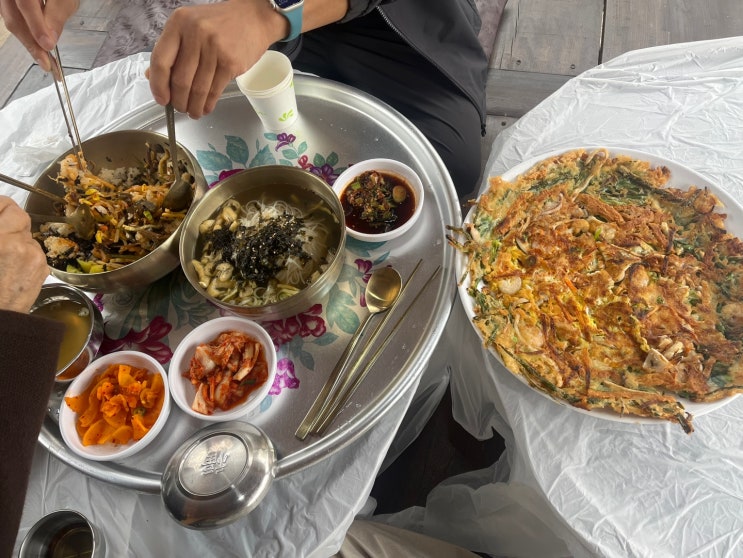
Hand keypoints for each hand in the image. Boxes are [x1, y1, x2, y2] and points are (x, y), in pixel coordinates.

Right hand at [0, 0, 78, 71]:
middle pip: (13, 17)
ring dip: (28, 40)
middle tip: (46, 61)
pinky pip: (12, 20)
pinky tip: (37, 44)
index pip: (25, 4)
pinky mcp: (8, 6)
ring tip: (43, 57)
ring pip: (11, 20)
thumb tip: (50, 39)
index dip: (36, 26)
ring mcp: (6, 0)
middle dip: (30, 42)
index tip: (48, 46)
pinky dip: (25, 34)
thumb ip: (57, 16)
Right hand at [0, 196, 48, 312]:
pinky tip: (10, 266)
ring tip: (2, 253)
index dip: (0, 205)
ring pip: (27, 235)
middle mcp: (17, 244)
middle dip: (7, 218)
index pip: (8, 206)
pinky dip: (24, 253)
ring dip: (15, 238)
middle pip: (20, 216)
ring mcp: (34, 257)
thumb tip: (0, 214)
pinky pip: (34, 252)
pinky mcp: (43, 269)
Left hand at [146, 0, 288, 117]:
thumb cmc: (220, 23)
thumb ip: (171, 49)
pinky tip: (206, 107)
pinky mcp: (231, 62)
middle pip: (180, 79)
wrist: (253, 17)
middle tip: (180, 108)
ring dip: (193, 106)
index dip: (158, 85)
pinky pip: (215, 90)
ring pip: (198, 89)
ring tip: (193, 111)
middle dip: (178, 101)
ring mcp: (214, 48)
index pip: (160, 60)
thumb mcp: (189, 26)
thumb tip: (154, 77)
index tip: (162, 99)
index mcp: (178, 23)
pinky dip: (208, 103)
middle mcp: (195, 33)